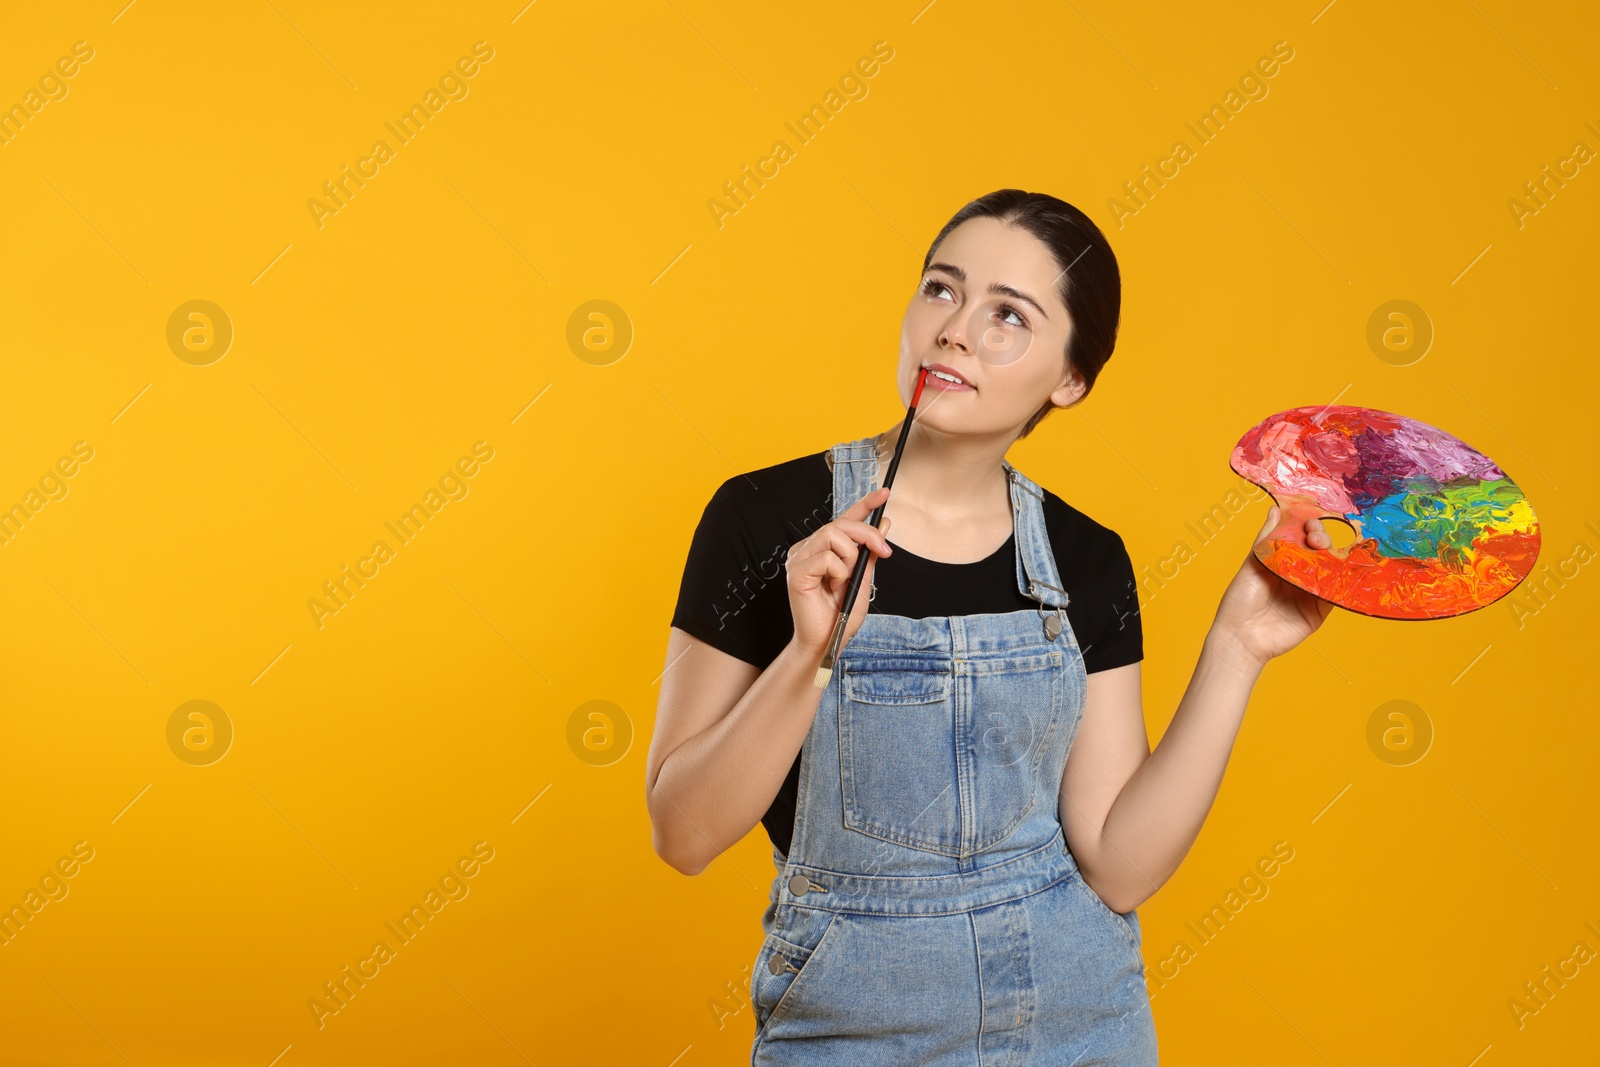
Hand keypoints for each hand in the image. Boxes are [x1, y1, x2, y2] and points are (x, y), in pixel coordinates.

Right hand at [786, 486, 892, 659]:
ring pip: (833, 535)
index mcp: (822, 549)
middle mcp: (808, 548)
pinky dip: (838, 573)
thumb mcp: (863, 579)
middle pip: (841, 523)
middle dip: (868, 534)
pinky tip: (833, 588)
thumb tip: (884, 524)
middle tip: (885, 551)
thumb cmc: (841, 615)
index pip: (844, 519)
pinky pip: (827, 558)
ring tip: (845, 580)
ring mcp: (799, 558)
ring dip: (850, 558)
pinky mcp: (797, 571)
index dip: (865, 504)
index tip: (885, 492)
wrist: (828, 642)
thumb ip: (870, 552)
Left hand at [1210, 505, 1335, 669]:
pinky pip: (1336, 594)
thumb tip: (1275, 510)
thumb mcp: (1251, 566)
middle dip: (1321, 538)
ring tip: (1324, 549)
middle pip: (1318, 550)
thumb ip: (1265, 540)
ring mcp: (1310, 592)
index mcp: (1281, 561)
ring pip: (1330, 568)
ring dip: (1333, 555)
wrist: (1241, 638)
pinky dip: (1342, 581)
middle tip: (1315, 537)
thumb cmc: (1239, 602)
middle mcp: (1298, 574)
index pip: (1300, 538)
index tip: (1308, 521)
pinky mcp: (1319, 610)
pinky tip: (1342, 569)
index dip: (1307, 527)